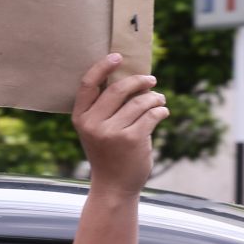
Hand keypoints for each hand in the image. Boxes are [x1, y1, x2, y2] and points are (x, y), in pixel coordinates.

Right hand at [71, 53, 169, 196]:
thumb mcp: (97, 130)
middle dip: (139, 81)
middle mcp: (93, 124)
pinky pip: (151, 115)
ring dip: (154, 98)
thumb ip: (105, 108)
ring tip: (159, 100)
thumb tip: (131, 78)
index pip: (88, 84)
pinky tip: (162, 112)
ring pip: (139, 102)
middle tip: (151, 80)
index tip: (118, 57)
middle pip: (118, 89)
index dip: (103, 67)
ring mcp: (112, 132)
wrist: (113, 187)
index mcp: (81, 118)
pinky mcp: (132, 139)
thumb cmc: (108, 154)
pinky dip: (160, 111)